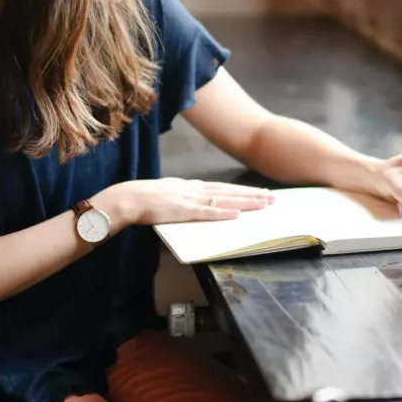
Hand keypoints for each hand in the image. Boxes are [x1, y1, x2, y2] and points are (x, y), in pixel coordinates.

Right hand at [93, 178, 273, 230]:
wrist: (128, 198)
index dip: (243, 191)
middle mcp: (195, 190)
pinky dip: (224, 213)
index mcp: (191, 187)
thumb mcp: (169, 194)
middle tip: (273, 198)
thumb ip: (184, 197)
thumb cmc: (145, 199)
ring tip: (264, 204)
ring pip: (225, 200)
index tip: (261, 193)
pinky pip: (208, 212)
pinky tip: (238, 214)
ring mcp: (191, 199)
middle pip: (230, 192)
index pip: (223, 188)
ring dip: (246, 202)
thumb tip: (198, 203)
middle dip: (253, 195)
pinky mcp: (184, 210)